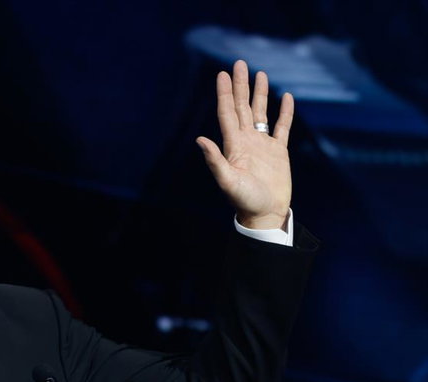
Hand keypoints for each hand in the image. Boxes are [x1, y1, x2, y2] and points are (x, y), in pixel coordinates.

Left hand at [197, 60, 293, 229]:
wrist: (265, 213)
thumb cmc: (244, 200)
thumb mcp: (227, 181)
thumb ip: (214, 160)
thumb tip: (200, 139)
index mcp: (233, 145)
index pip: (227, 112)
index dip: (224, 93)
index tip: (222, 73)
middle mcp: (246, 141)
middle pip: (242, 106)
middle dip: (240, 85)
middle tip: (239, 63)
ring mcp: (262, 145)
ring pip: (260, 112)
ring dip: (259, 94)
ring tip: (259, 74)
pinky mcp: (278, 152)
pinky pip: (281, 127)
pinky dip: (285, 112)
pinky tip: (286, 97)